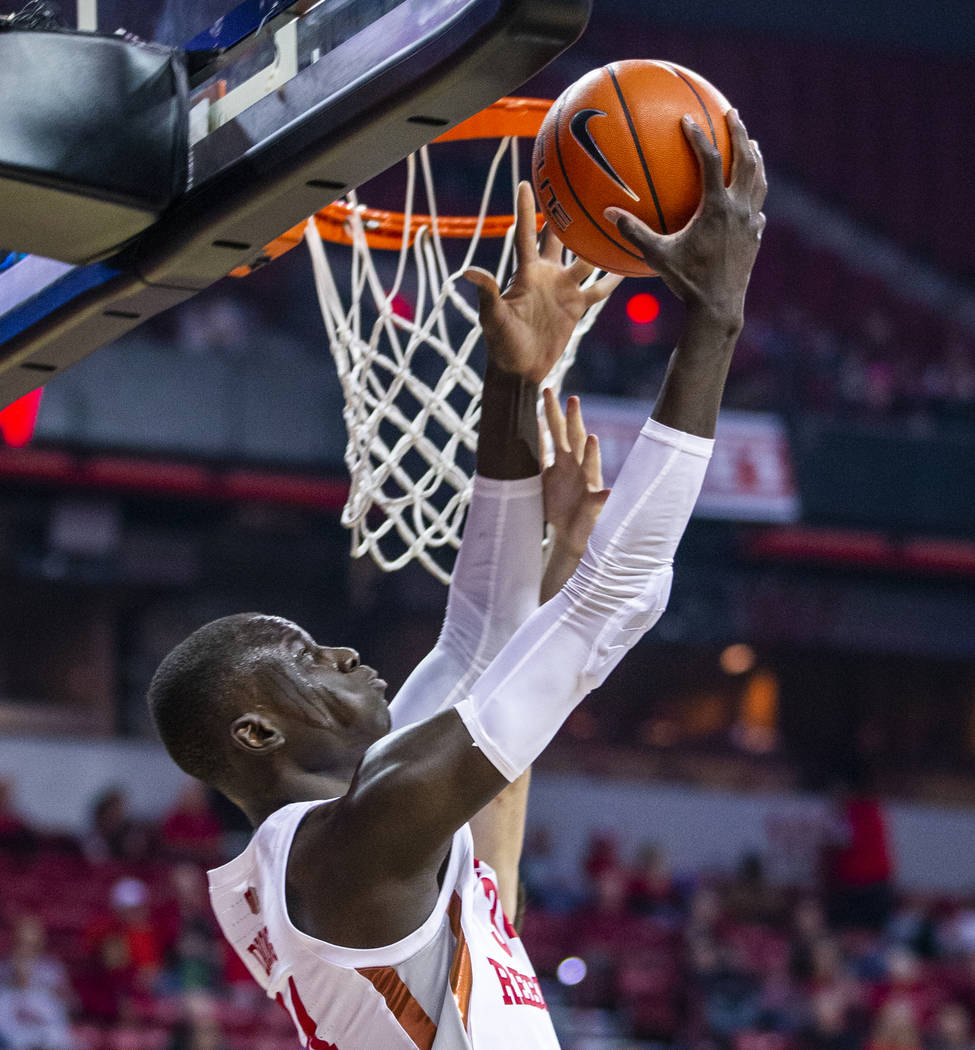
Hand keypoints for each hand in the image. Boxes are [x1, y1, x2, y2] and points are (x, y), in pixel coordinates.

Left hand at [465, 181, 621, 383]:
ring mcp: (563, 289)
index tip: (528, 182)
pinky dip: (613, 278)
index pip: (525, 234)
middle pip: (559, 237)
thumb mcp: (493, 318)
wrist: (520, 369)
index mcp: (526, 272)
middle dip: (567, 213)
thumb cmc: (501, 344)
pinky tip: (629, 264)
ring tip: (615, 218)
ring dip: (598, 242)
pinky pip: (598, 289)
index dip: (526, 208)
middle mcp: (546, 275)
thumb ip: (487, 293)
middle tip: (580, 184)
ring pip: (585, 258)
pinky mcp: (576, 307)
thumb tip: (469, 271)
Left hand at [541, 388, 608, 557]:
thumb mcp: (541, 479)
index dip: (551, 413)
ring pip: (591, 465)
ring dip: (591, 453)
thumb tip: (527, 429)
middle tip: (571, 398)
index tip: (545, 391)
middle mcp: (578, 468)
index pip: (557, 432)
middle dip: (574, 420)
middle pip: (575, 439)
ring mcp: (588, 484)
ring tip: (591, 438)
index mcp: (563, 460)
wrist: (570, 534)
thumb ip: (538, 456)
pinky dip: (605, 496)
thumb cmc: (558, 505)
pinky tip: (609, 492)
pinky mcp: (594, 505)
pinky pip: (600, 501)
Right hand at [605, 109, 766, 331]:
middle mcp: (739, 209)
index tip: (688, 120)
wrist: (719, 307)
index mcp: (716, 208)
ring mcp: (751, 223)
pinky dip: (755, 194)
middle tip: (733, 113)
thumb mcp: (657, 256)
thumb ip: (634, 232)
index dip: (699, 138)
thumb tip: (609, 213)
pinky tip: (750, 196)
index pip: (711, 161)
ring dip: (755, 159)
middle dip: (740, 133)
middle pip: (745, 160)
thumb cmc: (687, 281)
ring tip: (752, 145)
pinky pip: (758, 207)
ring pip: (759, 180)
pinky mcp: (756, 237)